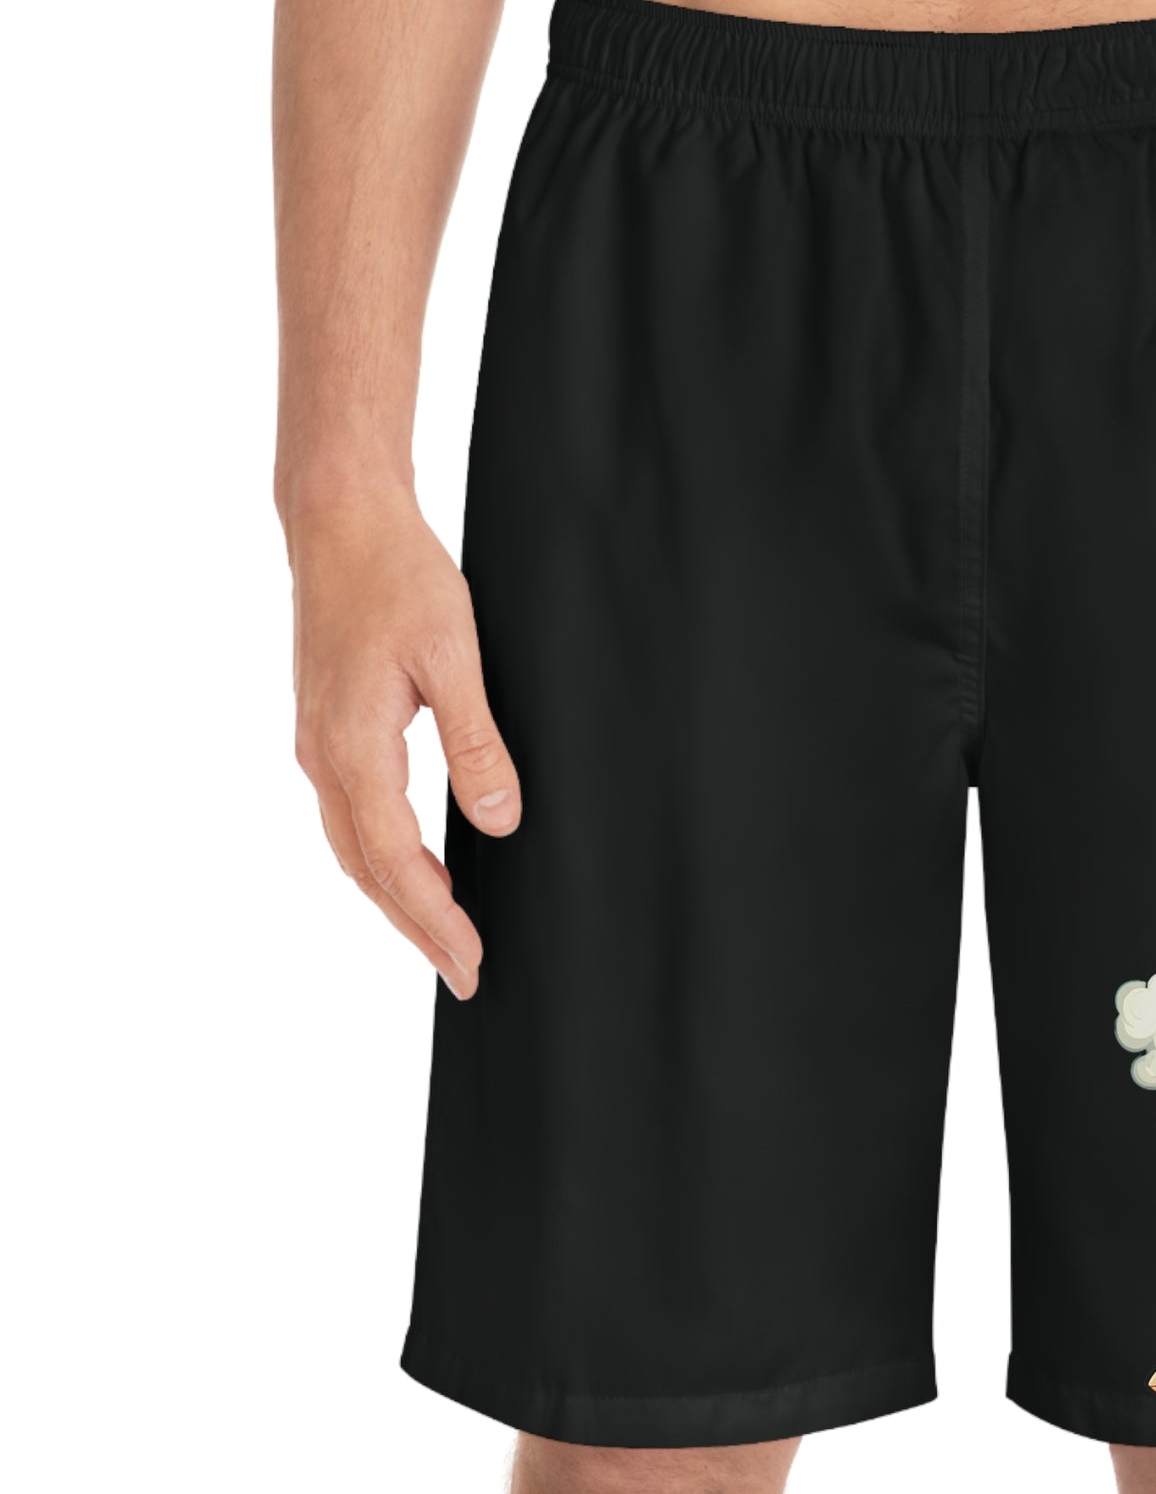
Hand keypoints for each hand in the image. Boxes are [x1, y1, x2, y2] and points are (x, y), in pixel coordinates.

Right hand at [288, 489, 520, 996]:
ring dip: (397, 899)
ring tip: (443, 938)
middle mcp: (323, 756)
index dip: (436, 917)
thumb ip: (476, 743)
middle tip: (464, 973)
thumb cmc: (399, 576)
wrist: (340, 520)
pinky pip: (351, 817)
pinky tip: (416, 867)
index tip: (471, 959)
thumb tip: (500, 821)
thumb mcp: (454, 657)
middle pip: (368, 871)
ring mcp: (317, 744)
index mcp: (353, 746)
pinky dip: (381, 858)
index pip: (397, 860)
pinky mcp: (325, 729)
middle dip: (416, 928)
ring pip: (354, 849)